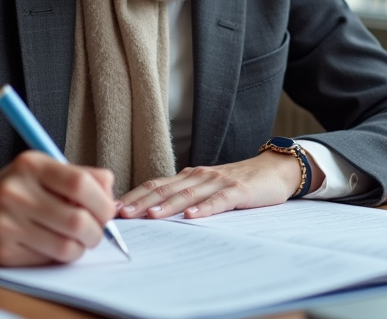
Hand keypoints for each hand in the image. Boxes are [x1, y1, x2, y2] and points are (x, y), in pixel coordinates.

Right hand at [0, 151, 116, 265]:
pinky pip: (48, 260)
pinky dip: (59, 256)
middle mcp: (15, 192)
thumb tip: (112, 198)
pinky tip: (52, 244)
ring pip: (66, 247)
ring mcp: (6, 223)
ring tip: (76, 239)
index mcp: (31, 165)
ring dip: (80, 247)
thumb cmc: (21, 188)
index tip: (107, 211)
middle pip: (77, 220)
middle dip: (96, 231)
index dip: (102, 202)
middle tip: (94, 230)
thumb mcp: (47, 169)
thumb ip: (83, 177)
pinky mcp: (3, 251)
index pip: (80, 184)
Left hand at [117, 151, 317, 219]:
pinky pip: (218, 201)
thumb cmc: (237, 183)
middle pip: (165, 189)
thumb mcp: (206, 188)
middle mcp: (199, 176)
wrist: (274, 170)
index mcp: (188, 177)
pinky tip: (191, 217)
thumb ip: (184, 197)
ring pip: (187, 195)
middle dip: (141, 202)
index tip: (113, 208)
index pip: (155, 185)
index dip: (133, 196)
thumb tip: (151, 214)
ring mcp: (218, 182)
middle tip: (120, 214)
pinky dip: (204, 209)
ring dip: (167, 205)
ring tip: (150, 216)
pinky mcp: (238, 191)